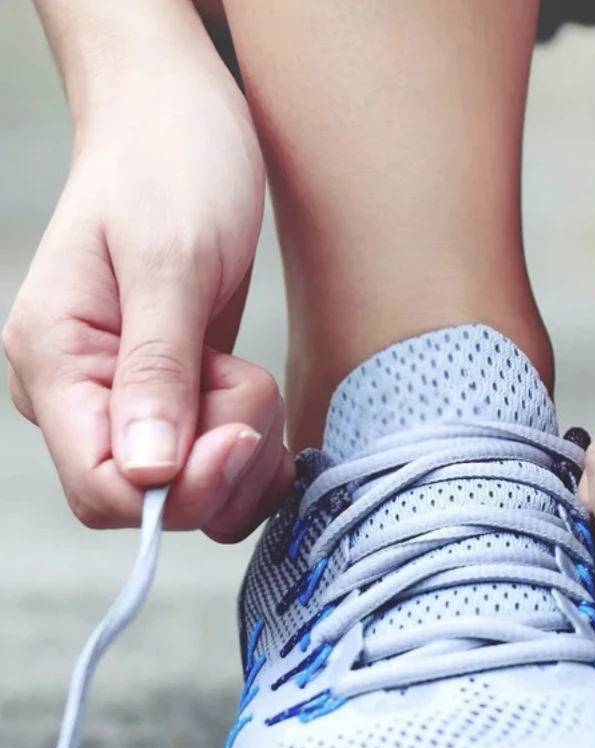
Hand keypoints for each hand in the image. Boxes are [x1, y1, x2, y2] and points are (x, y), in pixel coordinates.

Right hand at [3, 58, 292, 540]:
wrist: (180, 123)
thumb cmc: (168, 167)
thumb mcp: (168, 262)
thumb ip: (157, 368)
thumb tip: (147, 472)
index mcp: (54, 363)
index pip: (98, 489)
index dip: (176, 491)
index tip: (237, 435)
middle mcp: (84, 396)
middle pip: (154, 502)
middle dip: (223, 464)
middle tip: (248, 381)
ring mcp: (130, 404)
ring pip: (196, 494)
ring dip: (247, 453)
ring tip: (248, 372)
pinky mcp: (176, 404)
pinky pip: (218, 472)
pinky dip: (255, 453)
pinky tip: (265, 409)